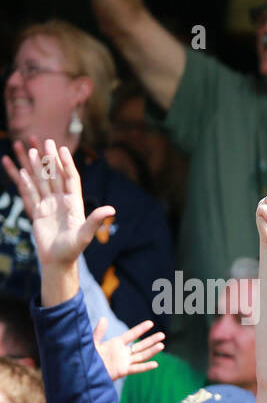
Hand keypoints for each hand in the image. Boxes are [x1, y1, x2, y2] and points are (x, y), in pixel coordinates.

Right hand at [1, 140, 114, 269]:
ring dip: (35, 165)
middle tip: (46, 140)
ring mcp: (48, 205)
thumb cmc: (73, 250)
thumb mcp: (86, 235)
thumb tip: (111, 209)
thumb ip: (95, 220)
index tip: (63, 149)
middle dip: (50, 159)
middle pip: (54, 175)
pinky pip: (29, 193)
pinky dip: (24, 181)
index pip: (71, 179)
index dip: (67, 164)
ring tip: (30, 148)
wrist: (57, 261)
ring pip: (40, 181)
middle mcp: (61, 201)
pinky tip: (19, 169)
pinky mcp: (37, 212)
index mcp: (74, 203)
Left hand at [94, 317, 164, 380]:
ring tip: (162, 345)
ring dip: (152, 351)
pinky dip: (146, 367)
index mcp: (116, 344)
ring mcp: (124, 362)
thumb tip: (104, 318)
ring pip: (142, 355)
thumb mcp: (92, 343)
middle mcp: (123, 352)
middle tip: (162, 335)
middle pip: (140, 345)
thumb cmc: (87, 357)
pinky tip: (155, 364)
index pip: (132, 335)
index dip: (141, 329)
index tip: (151, 323)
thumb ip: (99, 332)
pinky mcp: (123, 371)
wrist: (85, 372)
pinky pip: (136, 368)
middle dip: (151, 340)